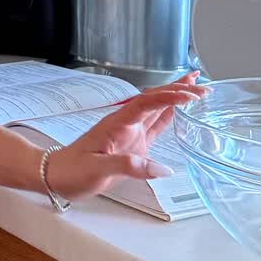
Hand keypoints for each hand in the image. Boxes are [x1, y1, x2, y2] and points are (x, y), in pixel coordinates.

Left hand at [46, 73, 206, 201]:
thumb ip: (127, 166)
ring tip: (195, 88)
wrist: (58, 175)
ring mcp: (130, 133)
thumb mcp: (97, 169)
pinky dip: (169, 116)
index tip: (190, 96)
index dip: (169, 97)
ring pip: (156, 109)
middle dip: (179, 90)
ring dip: (175, 98)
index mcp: (117, 124)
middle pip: (155, 100)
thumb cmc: (72, 169)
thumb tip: (159, 168)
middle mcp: (125, 124)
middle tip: (202, 85)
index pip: (147, 103)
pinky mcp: (132, 144)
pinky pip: (154, 126)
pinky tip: (179, 112)